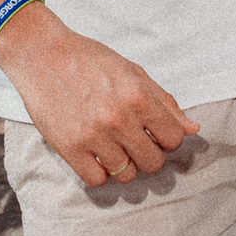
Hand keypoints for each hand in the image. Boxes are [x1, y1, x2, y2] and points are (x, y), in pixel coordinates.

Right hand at [0, 2, 198, 187]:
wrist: (41, 54)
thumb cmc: (90, 60)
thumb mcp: (133, 72)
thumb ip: (164, 102)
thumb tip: (193, 129)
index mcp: (139, 96)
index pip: (174, 138)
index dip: (167, 138)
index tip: (154, 132)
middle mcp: (119, 118)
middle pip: (153, 162)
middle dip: (148, 154)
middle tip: (133, 141)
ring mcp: (93, 135)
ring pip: (127, 175)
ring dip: (124, 165)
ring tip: (113, 146)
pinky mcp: (69, 148)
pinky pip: (97, 181)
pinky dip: (100, 173)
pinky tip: (96, 155)